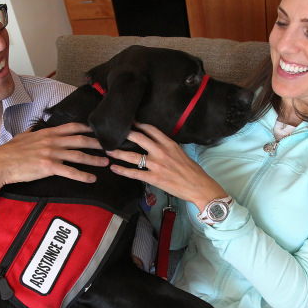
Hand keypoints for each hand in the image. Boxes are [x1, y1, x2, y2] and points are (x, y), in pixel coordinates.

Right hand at [0, 123, 108, 185]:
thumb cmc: (9, 151)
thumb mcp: (23, 136)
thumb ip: (34, 132)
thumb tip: (36, 129)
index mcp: (47, 133)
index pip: (72, 127)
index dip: (87, 128)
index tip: (98, 130)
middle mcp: (52, 141)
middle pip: (80, 140)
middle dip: (97, 143)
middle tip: (110, 146)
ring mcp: (51, 153)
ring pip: (78, 155)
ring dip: (94, 159)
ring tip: (106, 162)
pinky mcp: (48, 167)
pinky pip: (70, 171)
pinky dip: (83, 175)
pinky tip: (92, 179)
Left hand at [107, 123, 226, 210]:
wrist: (198, 186)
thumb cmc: (192, 170)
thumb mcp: (181, 152)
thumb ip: (168, 146)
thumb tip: (157, 143)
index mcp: (169, 143)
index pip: (151, 129)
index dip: (139, 124)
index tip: (130, 122)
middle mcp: (161, 152)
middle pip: (139, 138)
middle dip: (125, 134)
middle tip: (114, 132)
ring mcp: (156, 165)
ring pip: (133, 156)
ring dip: (118, 152)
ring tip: (108, 150)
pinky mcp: (154, 178)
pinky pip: (134, 173)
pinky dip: (122, 170)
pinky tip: (114, 168)